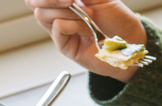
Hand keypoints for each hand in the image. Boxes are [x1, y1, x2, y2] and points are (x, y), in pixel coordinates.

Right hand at [25, 0, 144, 82]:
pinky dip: (72, 24)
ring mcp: (59, 29)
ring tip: (88, 16)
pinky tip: (86, 29)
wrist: (129, 42)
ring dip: (67, 11)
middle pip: (32, 2)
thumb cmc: (117, 19)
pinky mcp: (63, 45)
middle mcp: (58, 12)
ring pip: (42, 14)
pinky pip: (57, 28)